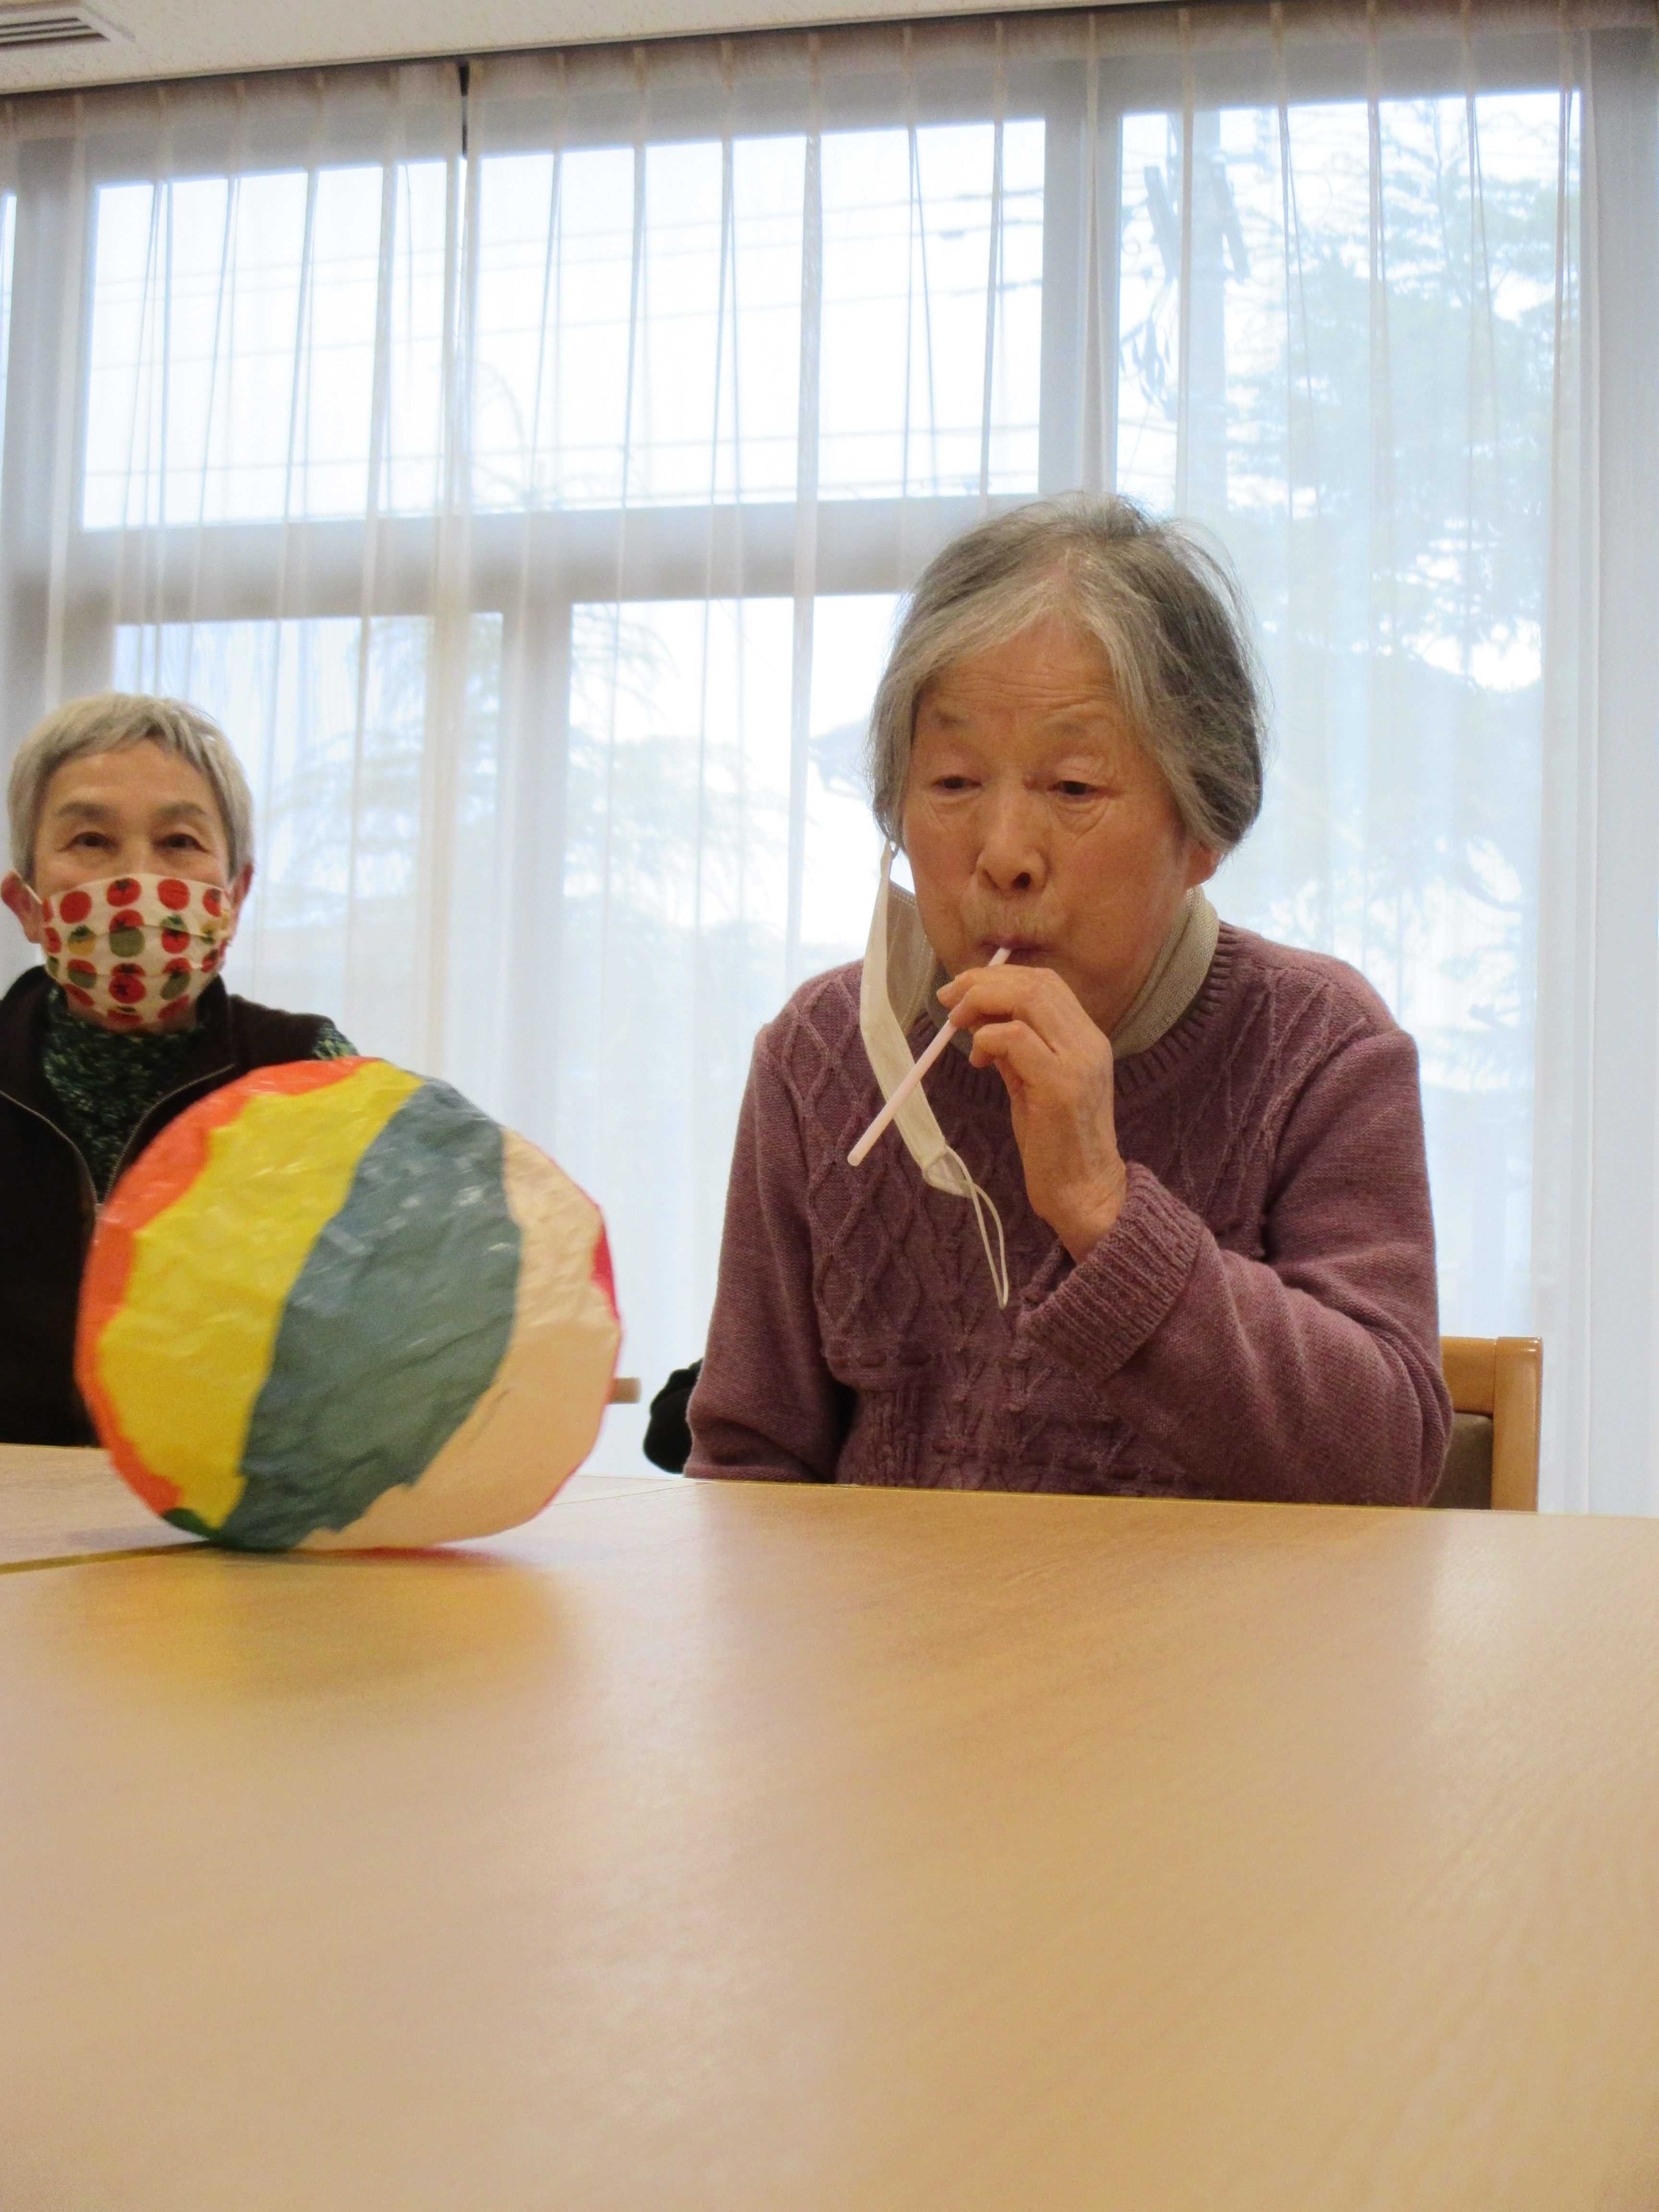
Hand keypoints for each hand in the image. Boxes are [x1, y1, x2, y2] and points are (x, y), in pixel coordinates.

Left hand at [937, 962, 1127, 1261]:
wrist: (1085, 1192)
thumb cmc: (1055, 1142)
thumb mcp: (1030, 1084)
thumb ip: (1013, 1050)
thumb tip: (979, 1018)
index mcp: (1087, 1038)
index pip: (1046, 983)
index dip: (1000, 976)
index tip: (963, 990)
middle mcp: (1089, 1042)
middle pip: (1035, 983)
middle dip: (983, 982)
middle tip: (949, 999)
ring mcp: (1079, 1061)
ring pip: (1028, 999)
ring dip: (982, 1002)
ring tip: (957, 1024)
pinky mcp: (1061, 1085)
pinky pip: (1015, 1038)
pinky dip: (986, 1039)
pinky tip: (979, 1061)